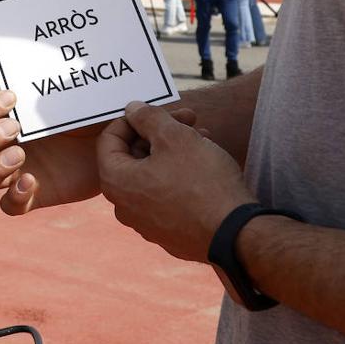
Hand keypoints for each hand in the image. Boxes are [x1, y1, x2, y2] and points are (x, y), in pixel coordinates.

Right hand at [0, 91, 203, 215]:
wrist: (121, 157)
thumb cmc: (109, 120)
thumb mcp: (107, 101)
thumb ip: (117, 94)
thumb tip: (170, 98)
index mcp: (12, 118)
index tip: (14, 99)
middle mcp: (8, 146)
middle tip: (17, 130)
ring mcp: (18, 174)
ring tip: (22, 158)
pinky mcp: (34, 197)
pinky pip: (8, 207)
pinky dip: (14, 197)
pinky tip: (33, 183)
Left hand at [96, 102, 253, 262]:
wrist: (236, 234)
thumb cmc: (202, 182)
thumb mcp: (175, 137)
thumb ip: (148, 118)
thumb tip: (132, 109)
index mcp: (115, 182)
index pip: (109, 139)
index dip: (133, 118)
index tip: (157, 110)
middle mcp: (123, 206)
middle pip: (133, 156)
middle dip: (159, 133)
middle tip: (189, 118)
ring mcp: (145, 223)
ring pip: (152, 174)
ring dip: (173, 151)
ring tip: (204, 136)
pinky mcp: (167, 232)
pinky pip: (165, 196)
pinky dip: (179, 176)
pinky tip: (205, 163)